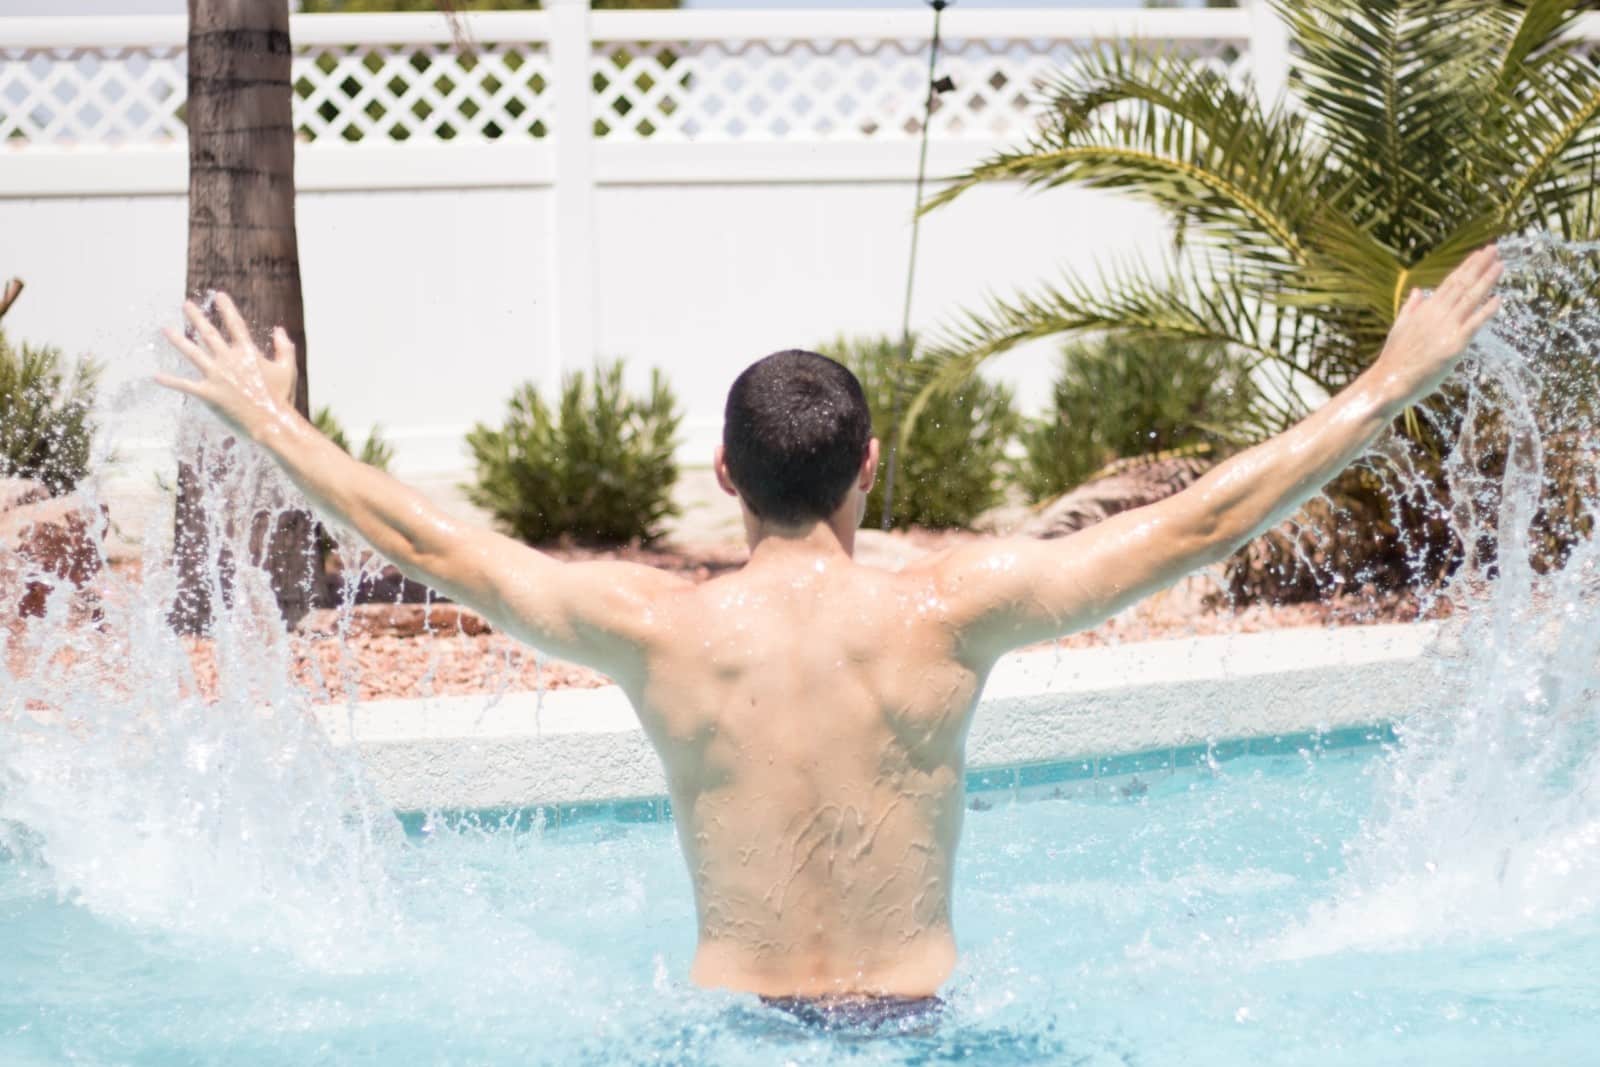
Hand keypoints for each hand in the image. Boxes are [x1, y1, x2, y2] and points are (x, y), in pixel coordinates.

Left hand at [155, 293, 298, 437]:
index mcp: (248, 353)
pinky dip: (170, 381)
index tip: (219, 295)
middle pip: (208, 333)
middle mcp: (229, 360)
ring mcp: (216, 376)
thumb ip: (284, 347)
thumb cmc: (281, 396)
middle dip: (196, 317)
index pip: (235, 324)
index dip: (227, 308)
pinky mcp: (208, 393)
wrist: (271, 421)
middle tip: (185, 305)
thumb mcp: (288, 369)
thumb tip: (279, 330)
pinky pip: (185, 385)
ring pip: (192, 353)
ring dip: (178, 340)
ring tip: (166, 329)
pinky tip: (157, 376)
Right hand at [1372, 245, 1502, 402]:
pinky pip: (1475, 323)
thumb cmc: (1394, 358)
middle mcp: (1437, 314)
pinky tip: (1499, 299)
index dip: (1466, 267)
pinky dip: (1487, 310)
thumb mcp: (1399, 327)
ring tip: (1500, 265)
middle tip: (1494, 250)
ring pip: (1470, 299)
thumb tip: (1417, 291)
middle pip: (1462, 284)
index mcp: (1424, 309)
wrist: (1389, 380)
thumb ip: (1411, 308)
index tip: (1478, 254)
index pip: (1449, 282)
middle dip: (1480, 266)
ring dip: (1487, 281)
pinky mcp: (1455, 344)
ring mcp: (1447, 328)